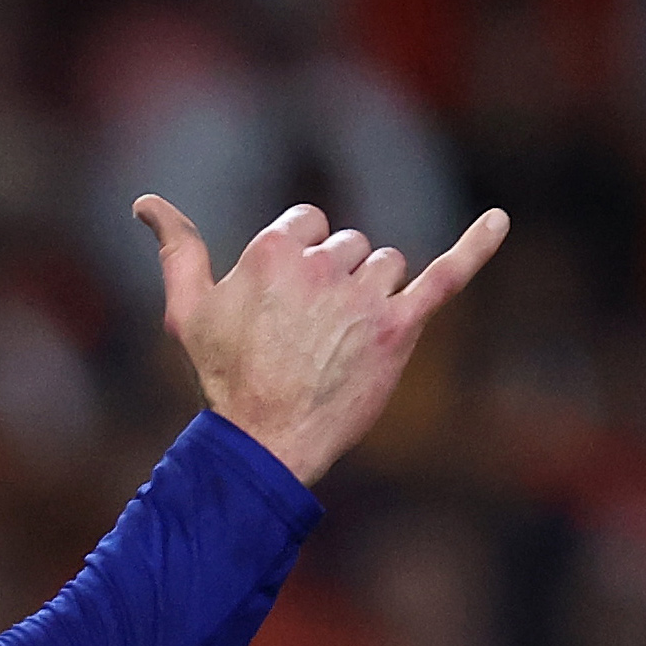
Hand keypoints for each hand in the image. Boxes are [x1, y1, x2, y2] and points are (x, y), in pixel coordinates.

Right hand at [132, 197, 509, 486]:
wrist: (266, 442)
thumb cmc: (224, 377)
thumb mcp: (187, 310)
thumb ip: (175, 248)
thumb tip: (145, 202)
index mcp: (274, 249)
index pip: (308, 223)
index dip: (300, 261)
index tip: (287, 303)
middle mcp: (321, 264)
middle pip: (348, 246)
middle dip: (335, 281)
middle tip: (310, 337)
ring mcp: (364, 296)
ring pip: (387, 264)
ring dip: (373, 293)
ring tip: (344, 342)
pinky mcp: (400, 328)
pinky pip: (445, 275)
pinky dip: (476, 246)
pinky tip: (500, 219)